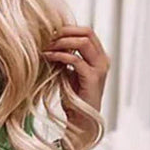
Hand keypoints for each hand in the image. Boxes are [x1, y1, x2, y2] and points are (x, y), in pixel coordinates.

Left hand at [43, 25, 109, 149]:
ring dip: (62, 42)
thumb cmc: (74, 99)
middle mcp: (102, 60)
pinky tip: (48, 57)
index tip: (50, 32)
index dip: (68, 29)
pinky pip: (76, 60)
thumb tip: (50, 44)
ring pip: (83, 42)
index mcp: (98, 57)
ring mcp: (100, 68)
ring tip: (46, 46)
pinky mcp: (92, 78)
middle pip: (86, 32)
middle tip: (47, 36)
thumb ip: (66, 59)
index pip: (86, 32)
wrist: (81, 121)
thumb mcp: (69, 74)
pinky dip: (60, 56)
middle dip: (65, 32)